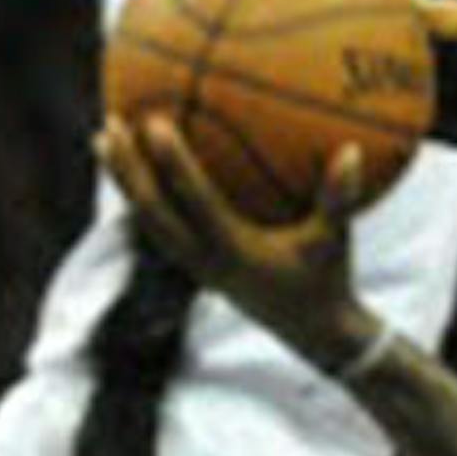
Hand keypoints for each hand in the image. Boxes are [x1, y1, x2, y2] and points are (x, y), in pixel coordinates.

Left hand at [94, 115, 381, 372]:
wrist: (314, 332)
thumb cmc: (328, 280)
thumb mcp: (335, 240)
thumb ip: (339, 197)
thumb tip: (353, 150)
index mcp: (234, 251)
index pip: (193, 202)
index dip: (172, 163)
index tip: (153, 122)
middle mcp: (206, 260)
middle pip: (152, 213)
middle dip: (127, 170)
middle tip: (108, 125)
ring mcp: (196, 266)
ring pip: (147, 221)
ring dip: (124, 181)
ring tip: (103, 140)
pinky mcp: (197, 267)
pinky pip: (159, 226)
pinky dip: (142, 196)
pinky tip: (135, 170)